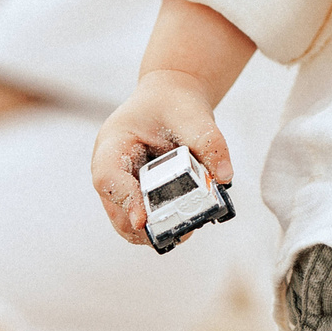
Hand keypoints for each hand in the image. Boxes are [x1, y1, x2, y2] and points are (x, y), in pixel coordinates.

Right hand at [91, 70, 231, 245]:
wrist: (173, 97)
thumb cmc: (175, 104)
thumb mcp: (193, 115)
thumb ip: (209, 142)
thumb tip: (223, 176)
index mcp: (113, 143)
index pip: (108, 177)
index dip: (124, 199)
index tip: (142, 220)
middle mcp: (111, 168)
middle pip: (115, 208)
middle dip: (143, 226)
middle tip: (177, 232)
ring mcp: (122, 185)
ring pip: (127, 221)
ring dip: (154, 230)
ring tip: (185, 230)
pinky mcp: (138, 195)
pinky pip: (145, 219)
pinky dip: (163, 224)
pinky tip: (186, 223)